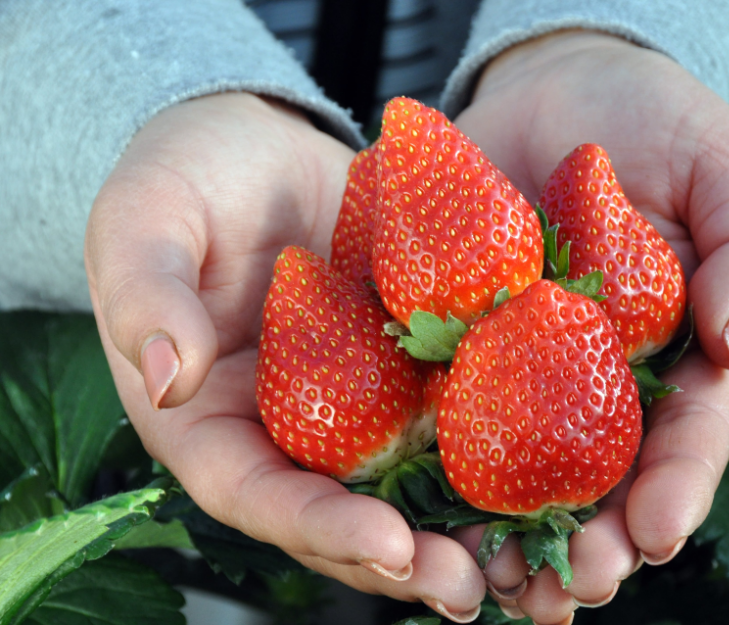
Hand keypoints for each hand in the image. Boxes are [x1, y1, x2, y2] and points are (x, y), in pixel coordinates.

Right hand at [84, 93, 484, 621]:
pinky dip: (496, 452)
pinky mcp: (405, 366)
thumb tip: (168, 377)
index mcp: (212, 419)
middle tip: (468, 586)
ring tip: (520, 560)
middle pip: (341, 514)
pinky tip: (550, 473)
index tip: (388, 544)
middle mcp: (288, 428)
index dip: (319, 528)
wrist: (256, 146)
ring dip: (460, 530)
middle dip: (404, 559)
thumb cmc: (184, 178)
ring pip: (405, 485)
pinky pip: (448, 416)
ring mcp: (353, 402)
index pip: (257, 494)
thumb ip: (145, 295)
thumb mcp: (144, 220)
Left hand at [452, 31, 728, 622]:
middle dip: (589, 539)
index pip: (684, 436)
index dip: (675, 487)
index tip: (655, 530)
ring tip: (493, 583)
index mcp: (674, 357)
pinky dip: (431, 465)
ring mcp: (522, 368)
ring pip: (517, 469)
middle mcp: (596, 380)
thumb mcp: (727, 170)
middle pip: (598, 476)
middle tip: (573, 585)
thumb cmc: (660, 126)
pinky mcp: (453, 341)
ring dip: (506, 533)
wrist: (559, 90)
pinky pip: (441, 407)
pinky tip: (416, 510)